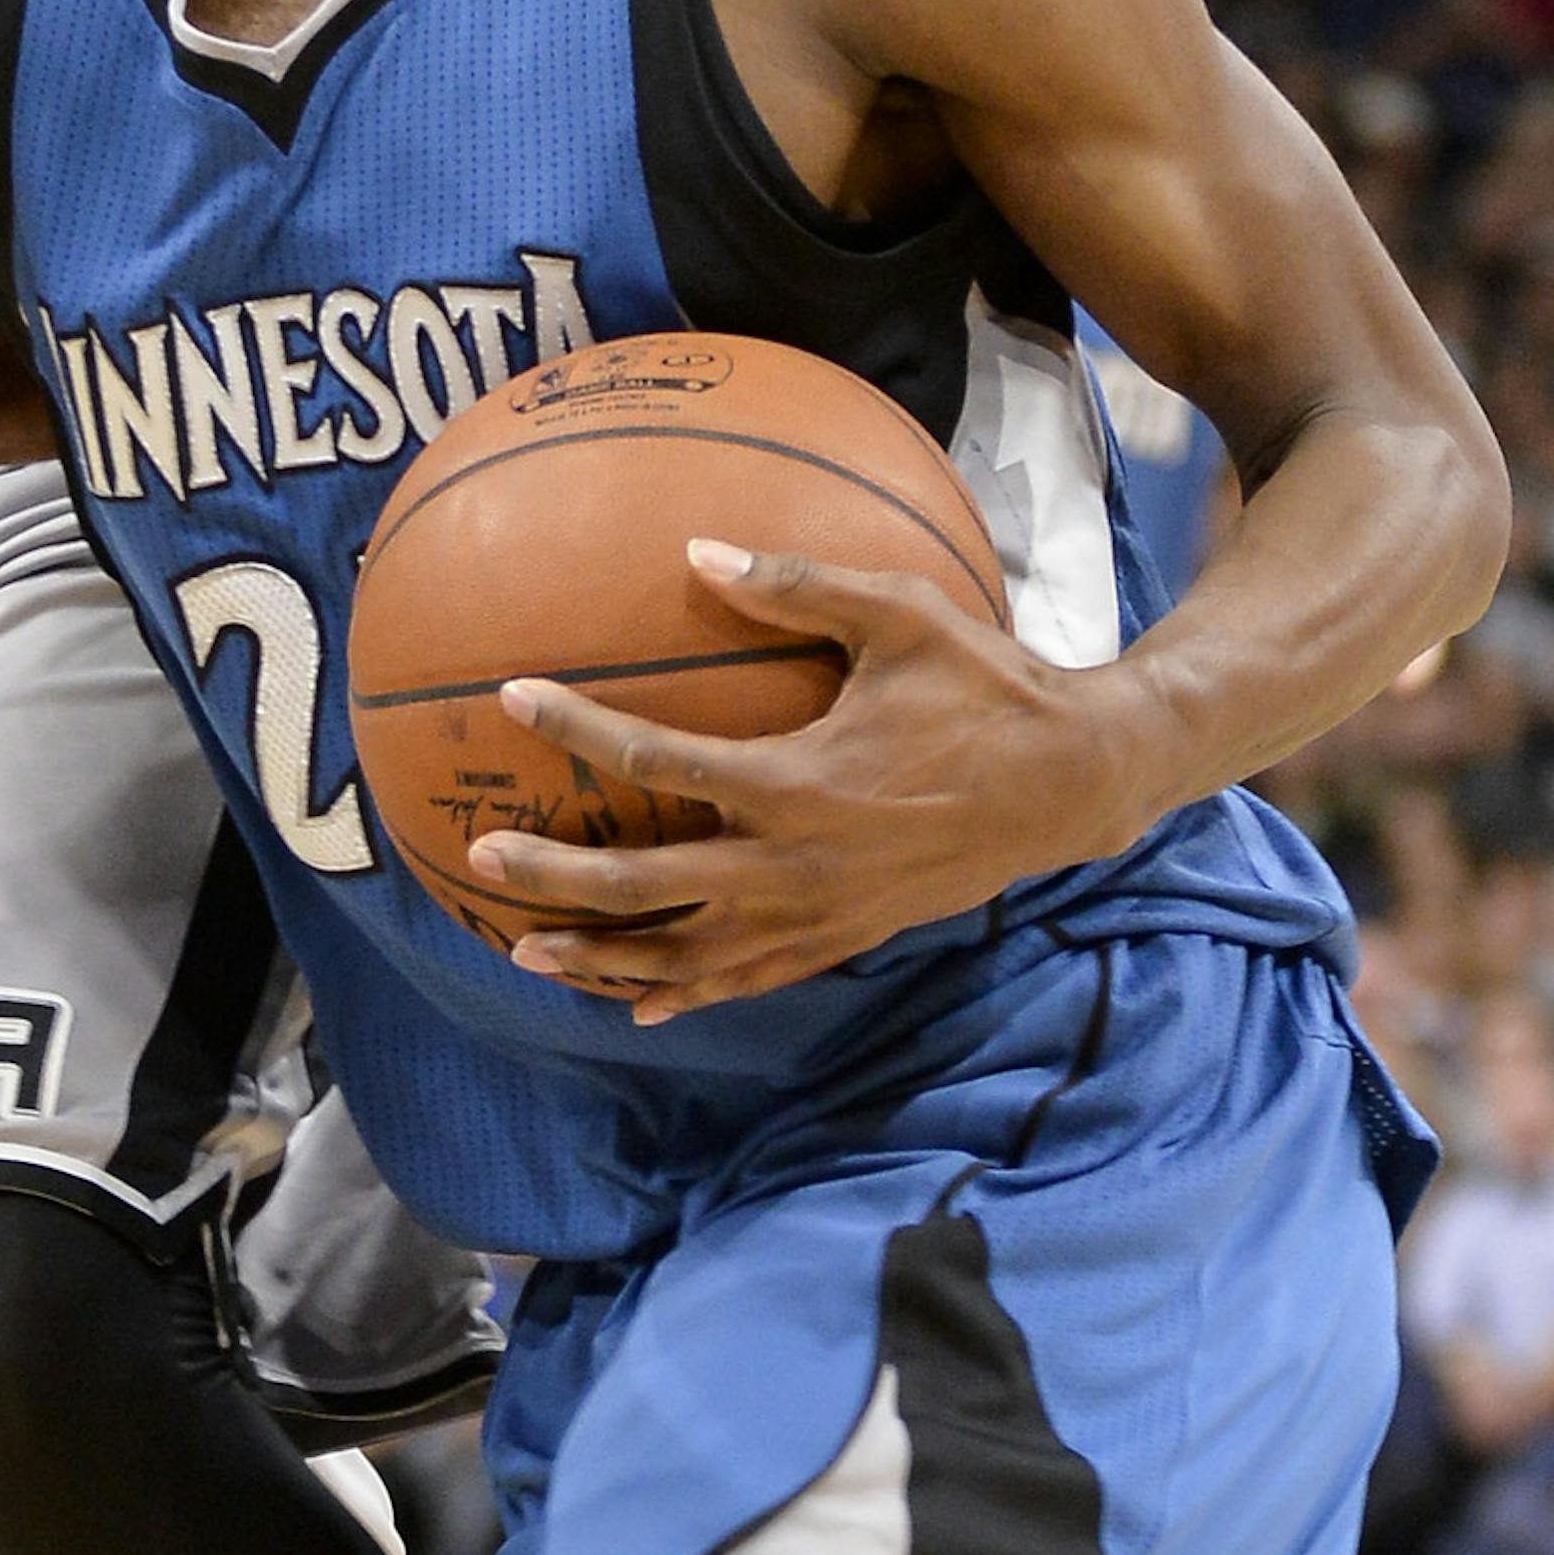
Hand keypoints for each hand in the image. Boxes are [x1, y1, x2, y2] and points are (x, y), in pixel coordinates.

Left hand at [474, 541, 1148, 1022]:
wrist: (1071, 782)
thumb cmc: (986, 684)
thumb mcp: (900, 613)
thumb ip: (795, 584)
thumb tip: (695, 551)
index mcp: (798, 782)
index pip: (658, 761)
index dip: (578, 728)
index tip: (514, 696)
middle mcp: (796, 864)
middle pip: (647, 885)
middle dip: (558, 876)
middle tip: (483, 857)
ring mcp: (820, 914)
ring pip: (688, 955)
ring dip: (604, 958)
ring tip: (526, 951)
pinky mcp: (845, 938)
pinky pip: (748, 979)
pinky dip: (687, 993)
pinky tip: (637, 1003)